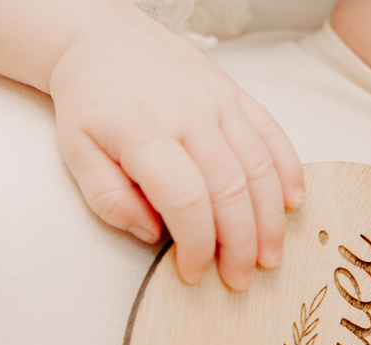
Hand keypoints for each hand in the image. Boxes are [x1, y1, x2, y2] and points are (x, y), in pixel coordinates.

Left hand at [48, 5, 303, 290]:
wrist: (103, 39)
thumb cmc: (90, 102)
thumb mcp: (77, 153)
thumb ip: (109, 198)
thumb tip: (151, 234)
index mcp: (145, 135)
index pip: (186, 201)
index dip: (197, 245)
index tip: (194, 273)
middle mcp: (189, 116)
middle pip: (230, 189)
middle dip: (240, 243)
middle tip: (239, 279)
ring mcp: (217, 102)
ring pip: (259, 166)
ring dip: (270, 218)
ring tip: (270, 256)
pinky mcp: (234, 94)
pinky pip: (272, 133)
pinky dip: (289, 170)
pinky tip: (293, 203)